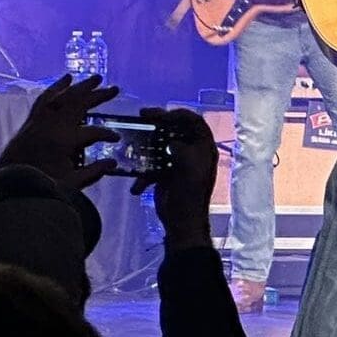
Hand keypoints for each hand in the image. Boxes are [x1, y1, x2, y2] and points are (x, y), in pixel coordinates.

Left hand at [0, 74, 118, 189]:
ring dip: (80, 86)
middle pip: (79, 104)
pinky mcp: (30, 121)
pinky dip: (57, 88)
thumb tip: (113, 164)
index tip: (116, 139)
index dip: (107, 135)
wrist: (5, 187)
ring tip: (95, 78)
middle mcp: (52, 126)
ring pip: (63, 97)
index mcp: (64, 141)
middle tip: (115, 89)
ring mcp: (40, 121)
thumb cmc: (38, 186)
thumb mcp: (69, 185)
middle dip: (99, 96)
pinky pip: (45, 99)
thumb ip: (93, 173)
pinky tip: (66, 80)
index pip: (93, 132)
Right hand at [129, 107, 218, 249]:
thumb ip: (183, 152)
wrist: (181, 223)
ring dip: (146, 148)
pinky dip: (143, 175)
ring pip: (160, 146)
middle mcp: (192, 152)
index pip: (194, 122)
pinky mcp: (165, 174)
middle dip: (159, 123)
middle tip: (142, 115)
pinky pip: (152, 166)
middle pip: (175, 129)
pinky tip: (137, 187)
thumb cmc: (190, 197)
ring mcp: (178, 162)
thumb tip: (172, 143)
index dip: (179, 114)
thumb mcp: (190, 171)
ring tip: (132, 142)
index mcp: (204, 149)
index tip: (161, 113)